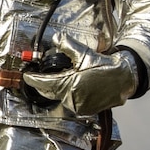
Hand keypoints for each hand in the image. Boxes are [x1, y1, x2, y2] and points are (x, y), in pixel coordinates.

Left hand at [22, 48, 140, 117]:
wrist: (123, 76)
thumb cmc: (103, 65)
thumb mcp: (83, 53)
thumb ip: (66, 45)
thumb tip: (55, 38)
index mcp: (69, 84)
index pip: (44, 83)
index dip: (33, 79)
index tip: (27, 76)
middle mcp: (72, 98)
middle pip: (50, 92)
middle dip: (43, 85)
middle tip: (38, 78)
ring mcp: (80, 106)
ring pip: (61, 98)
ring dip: (58, 90)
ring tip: (63, 80)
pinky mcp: (87, 110)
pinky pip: (72, 103)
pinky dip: (69, 96)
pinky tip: (73, 88)